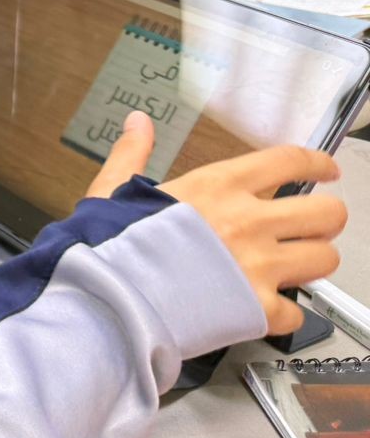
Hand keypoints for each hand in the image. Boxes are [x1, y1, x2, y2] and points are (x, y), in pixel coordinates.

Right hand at [85, 112, 345, 333]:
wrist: (109, 298)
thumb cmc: (111, 246)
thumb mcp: (114, 190)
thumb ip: (132, 155)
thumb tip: (137, 123)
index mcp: (218, 187)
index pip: (290, 162)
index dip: (317, 164)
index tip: (325, 171)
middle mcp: (248, 222)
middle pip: (327, 212)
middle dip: (323, 219)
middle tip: (310, 226)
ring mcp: (258, 266)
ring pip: (324, 259)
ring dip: (310, 264)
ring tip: (291, 267)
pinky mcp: (257, 309)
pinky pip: (297, 313)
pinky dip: (284, 314)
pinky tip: (264, 309)